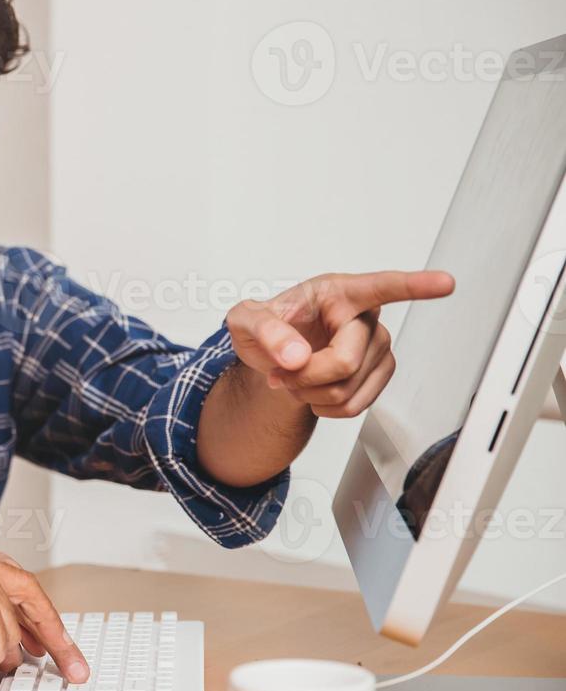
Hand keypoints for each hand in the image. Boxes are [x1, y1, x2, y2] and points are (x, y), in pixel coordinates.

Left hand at [225, 270, 453, 418]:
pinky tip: (313, 391)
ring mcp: (376, 347)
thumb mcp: (245, 321)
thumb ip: (263, 330)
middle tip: (281, 370)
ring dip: (310, 393)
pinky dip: (323, 407)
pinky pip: (353, 407)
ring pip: (347, 389)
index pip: (380, 287)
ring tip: (295, 376)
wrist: (273, 355)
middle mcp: (364, 317)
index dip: (415, 286)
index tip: (445, 283)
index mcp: (337, 292)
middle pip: (344, 361)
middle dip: (304, 376)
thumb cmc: (266, 327)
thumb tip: (295, 356)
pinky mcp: (378, 374)